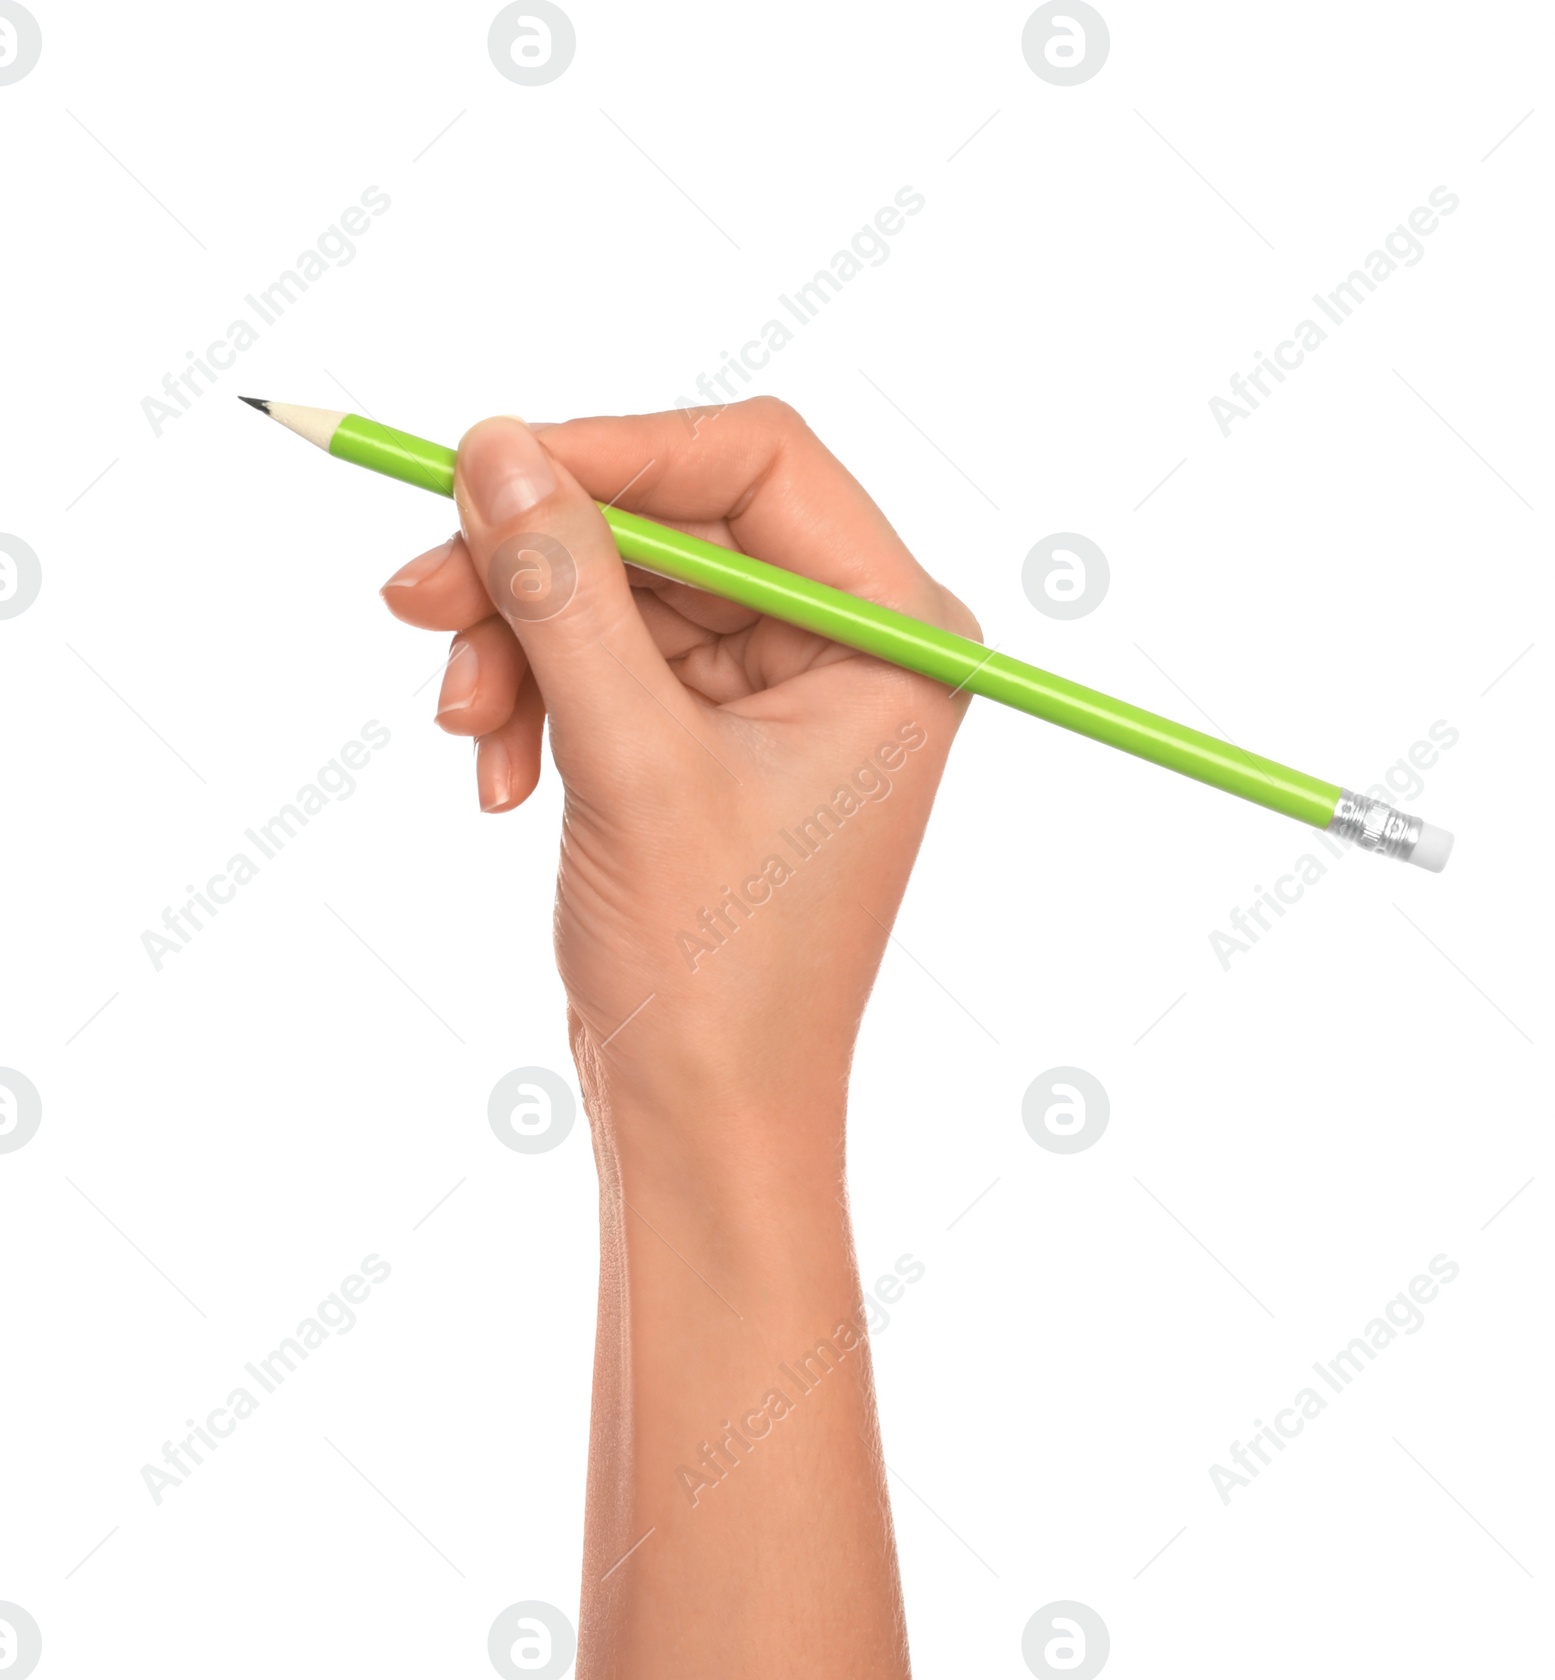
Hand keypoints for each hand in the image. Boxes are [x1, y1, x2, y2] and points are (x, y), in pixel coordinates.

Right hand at [380, 399, 978, 1164]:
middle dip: (540, 566)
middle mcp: (849, 644)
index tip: (484, 469)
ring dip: (521, 642)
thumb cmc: (717, 972)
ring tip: (465, 730)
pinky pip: (604, 658)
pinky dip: (537, 697)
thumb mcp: (635, 763)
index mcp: (896, 634)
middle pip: (672, 519)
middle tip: (416, 599)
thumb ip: (567, 595)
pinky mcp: (708, 734)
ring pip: (620, 589)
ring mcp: (777, 689)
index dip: (615, 448)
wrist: (705, 1117)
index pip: (757, 460)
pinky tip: (501, 779)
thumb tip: (493, 446)